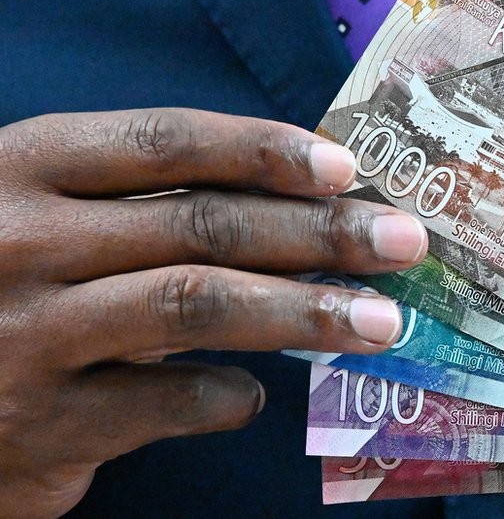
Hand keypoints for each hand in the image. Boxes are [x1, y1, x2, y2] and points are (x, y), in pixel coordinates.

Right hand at [0, 109, 427, 517]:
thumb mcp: (43, 217)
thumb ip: (141, 209)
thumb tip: (295, 208)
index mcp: (26, 168)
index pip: (167, 143)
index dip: (265, 151)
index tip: (346, 169)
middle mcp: (23, 241)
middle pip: (204, 223)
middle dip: (320, 232)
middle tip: (403, 244)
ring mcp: (27, 334)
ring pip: (196, 305)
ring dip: (306, 312)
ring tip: (381, 323)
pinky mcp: (41, 423)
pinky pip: (166, 402)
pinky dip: (231, 395)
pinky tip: (254, 393)